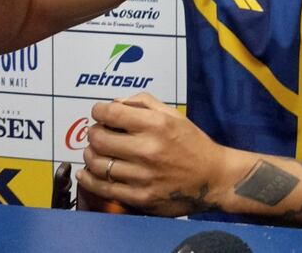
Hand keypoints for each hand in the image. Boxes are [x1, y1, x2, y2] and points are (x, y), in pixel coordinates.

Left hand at [78, 93, 227, 216]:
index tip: (99, 112)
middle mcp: (148, 149)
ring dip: (90, 154)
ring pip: (97, 163)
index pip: (112, 113)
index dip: (99, 110)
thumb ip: (144, 103)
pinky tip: (87, 173)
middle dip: (93, 132)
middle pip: (99, 138)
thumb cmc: (193, 143)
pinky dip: (89, 179)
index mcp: (157, 124)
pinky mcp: (140, 197)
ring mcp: (143, 176)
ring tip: (95, 151)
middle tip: (98, 132)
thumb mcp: (173, 115)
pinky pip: (103, 188)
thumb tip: (115, 103)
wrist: (214, 178)